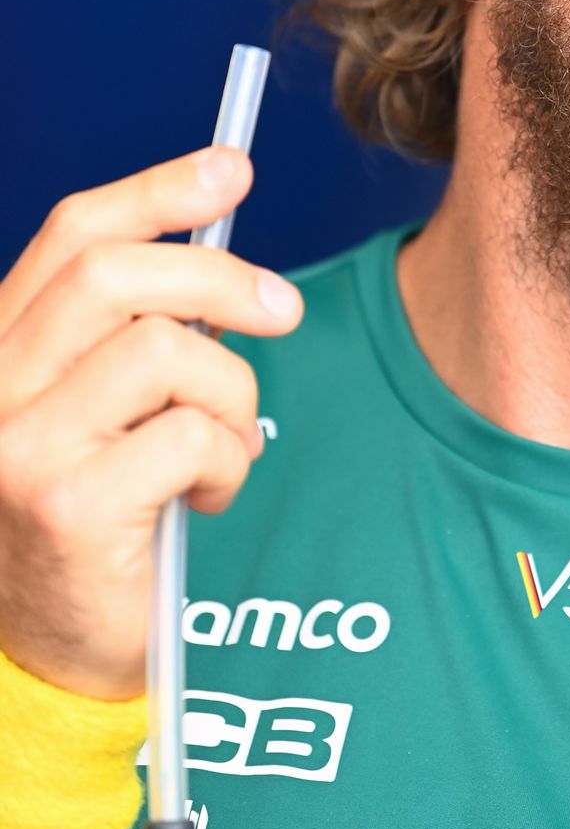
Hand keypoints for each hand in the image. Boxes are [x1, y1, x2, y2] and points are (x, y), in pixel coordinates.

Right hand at [0, 147, 302, 699]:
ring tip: (223, 443)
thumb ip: (133, 331)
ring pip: (168, 351)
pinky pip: (190, 436)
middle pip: (121, 276)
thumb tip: (222, 245)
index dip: (159, 191)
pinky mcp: (67, 506)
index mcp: (0, 348)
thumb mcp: (100, 405)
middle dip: (222, 279)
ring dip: (229, 393)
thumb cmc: (91, 517)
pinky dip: (226, 460)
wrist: (46, 659)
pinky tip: (208, 494)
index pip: (73, 234)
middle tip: (283, 311)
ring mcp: (20, 446)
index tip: (231, 169)